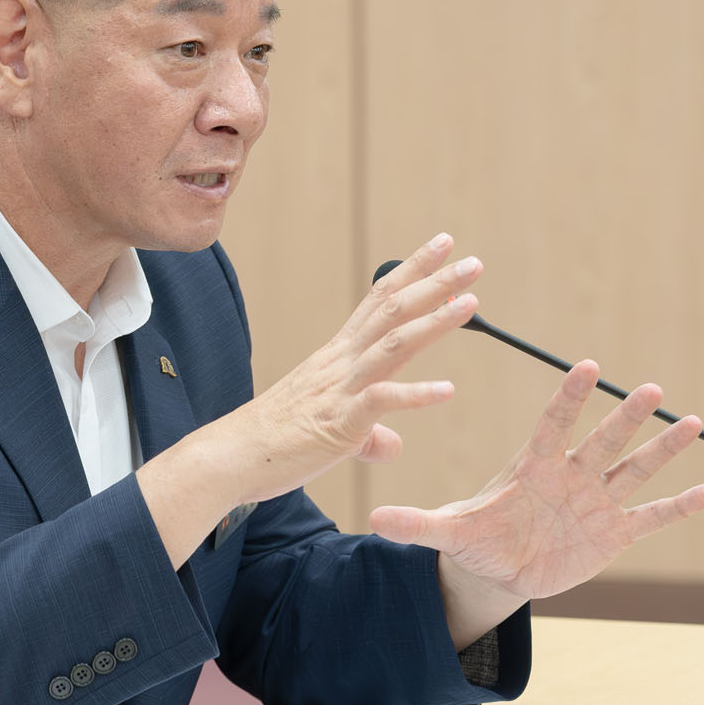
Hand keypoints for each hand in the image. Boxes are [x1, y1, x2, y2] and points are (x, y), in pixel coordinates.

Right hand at [217, 232, 483, 505]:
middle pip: (392, 309)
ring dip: (434, 319)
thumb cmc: (275, 442)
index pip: (379, 301)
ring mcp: (340, 388)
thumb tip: (392, 445)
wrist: (231, 457)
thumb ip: (368, 434)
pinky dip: (416, 394)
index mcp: (337, 355)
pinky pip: (381, 401)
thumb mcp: (331, 432)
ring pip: (393, 343)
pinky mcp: (338, 422)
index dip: (412, 271)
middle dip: (434, 282)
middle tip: (472, 261)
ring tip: (471, 301)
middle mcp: (341, 362)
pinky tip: (448, 390)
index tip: (442, 247)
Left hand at [369, 360, 703, 640]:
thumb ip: (416, 523)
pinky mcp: (612, 534)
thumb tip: (373, 518)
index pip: (553, 424)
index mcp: (533, 466)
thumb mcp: (448, 534)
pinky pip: (650, 517)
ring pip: (634, 469)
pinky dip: (677, 506)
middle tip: (651, 388)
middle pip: (602, 440)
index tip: (587, 366)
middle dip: (626, 416)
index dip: (569, 398)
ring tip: (693, 422)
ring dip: (663, 448)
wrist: (502, 570)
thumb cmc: (478, 539)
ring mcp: (596, 502)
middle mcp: (571, 475)